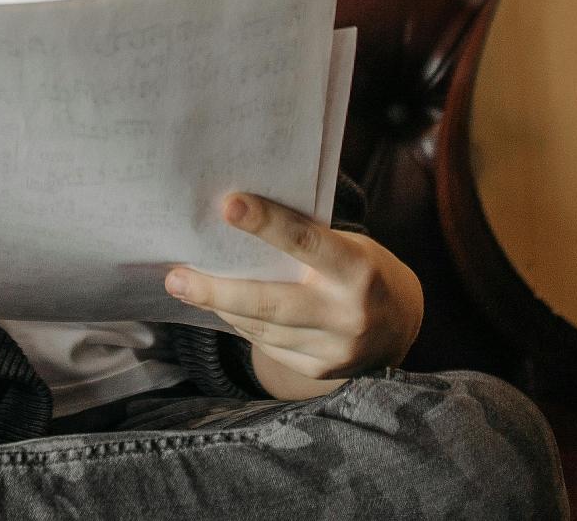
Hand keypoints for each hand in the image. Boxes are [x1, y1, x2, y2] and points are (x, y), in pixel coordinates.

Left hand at [164, 192, 423, 385]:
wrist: (401, 325)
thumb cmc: (363, 268)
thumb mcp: (348, 244)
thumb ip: (304, 240)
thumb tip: (234, 227)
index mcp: (358, 269)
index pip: (305, 242)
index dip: (266, 223)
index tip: (227, 205)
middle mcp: (347, 314)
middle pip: (271, 303)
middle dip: (217, 290)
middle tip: (176, 276)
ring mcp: (333, 350)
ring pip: (262, 327)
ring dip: (220, 306)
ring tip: (185, 286)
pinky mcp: (319, 371)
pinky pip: (267, 345)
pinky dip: (240, 323)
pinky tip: (219, 306)